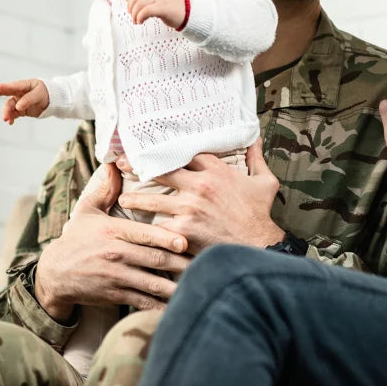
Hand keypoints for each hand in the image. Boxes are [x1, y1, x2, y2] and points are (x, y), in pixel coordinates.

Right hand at [0, 79, 48, 123]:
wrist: (52, 101)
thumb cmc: (46, 93)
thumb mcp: (39, 95)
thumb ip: (28, 99)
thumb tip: (18, 107)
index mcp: (24, 85)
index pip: (14, 86)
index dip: (7, 86)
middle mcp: (19, 92)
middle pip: (5, 93)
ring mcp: (18, 101)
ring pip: (9, 106)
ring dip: (6, 112)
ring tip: (6, 119)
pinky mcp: (20, 110)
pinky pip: (13, 114)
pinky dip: (11, 118)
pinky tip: (10, 122)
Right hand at [34, 162, 191, 321]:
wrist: (54, 273)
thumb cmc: (77, 239)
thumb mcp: (86, 211)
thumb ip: (105, 189)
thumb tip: (114, 163)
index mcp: (113, 231)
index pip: (143, 234)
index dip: (165, 238)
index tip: (185, 241)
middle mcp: (116, 254)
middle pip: (154, 259)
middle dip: (180, 262)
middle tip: (204, 263)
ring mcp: (115, 276)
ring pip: (152, 283)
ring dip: (175, 286)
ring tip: (197, 286)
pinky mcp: (115, 294)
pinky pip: (142, 302)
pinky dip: (160, 305)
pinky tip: (178, 305)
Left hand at [116, 139, 283, 254]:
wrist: (257, 246)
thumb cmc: (259, 214)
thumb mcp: (265, 182)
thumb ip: (256, 158)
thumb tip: (255, 138)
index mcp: (216, 170)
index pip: (186, 154)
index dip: (170, 152)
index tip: (155, 150)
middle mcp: (199, 185)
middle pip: (161, 170)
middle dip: (139, 166)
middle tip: (121, 164)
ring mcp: (188, 207)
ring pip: (152, 198)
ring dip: (136, 198)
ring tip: (123, 199)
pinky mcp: (182, 229)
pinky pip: (158, 225)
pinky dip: (147, 228)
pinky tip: (136, 229)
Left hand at [125, 0, 186, 28]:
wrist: (191, 14)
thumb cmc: (173, 7)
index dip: (131, 0)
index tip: (132, 11)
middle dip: (131, 8)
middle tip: (133, 17)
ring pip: (139, 4)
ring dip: (135, 15)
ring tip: (137, 21)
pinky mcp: (163, 7)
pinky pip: (145, 11)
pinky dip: (140, 17)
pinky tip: (141, 22)